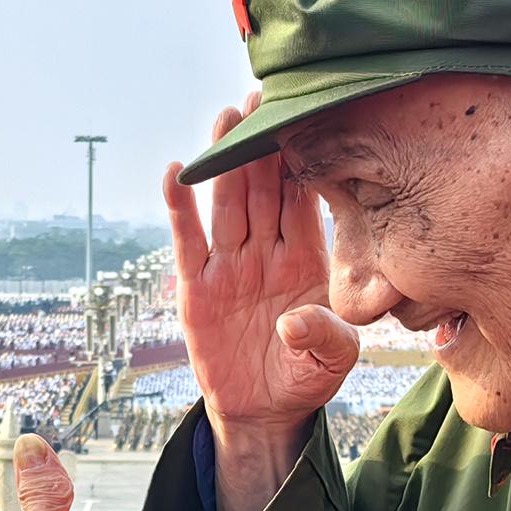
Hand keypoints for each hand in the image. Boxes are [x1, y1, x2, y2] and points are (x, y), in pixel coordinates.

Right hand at [163, 92, 360, 447]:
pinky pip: (188, 241)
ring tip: (226, 118)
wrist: (264, 412)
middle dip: (264, 145)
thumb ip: (325, 339)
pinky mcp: (198, 287)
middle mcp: (268, 253)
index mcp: (308, 260)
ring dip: (227, 163)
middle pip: (265, 189)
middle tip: (264, 97)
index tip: (307, 118)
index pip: (305, 200)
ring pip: (229, 204)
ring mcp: (231, 266)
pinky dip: (181, 207)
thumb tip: (293, 321)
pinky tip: (177, 171)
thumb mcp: (333, 363)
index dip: (304, 160)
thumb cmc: (306, 376)